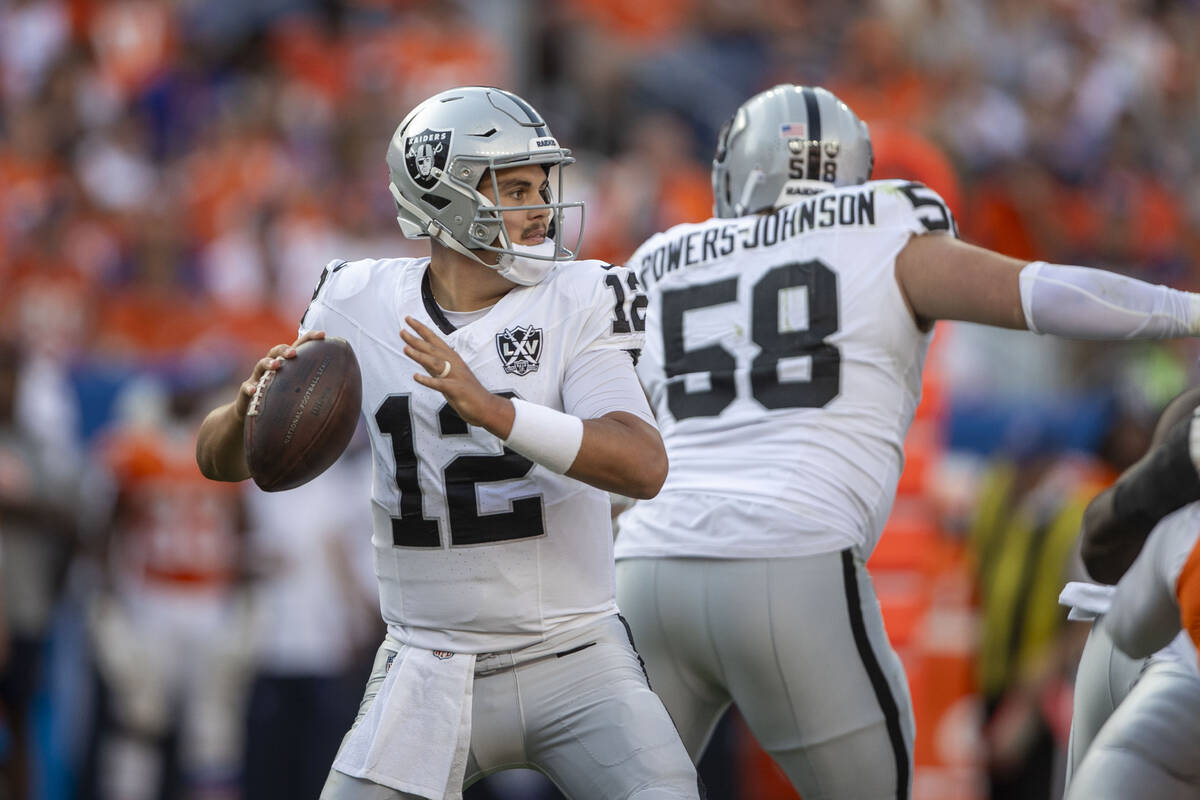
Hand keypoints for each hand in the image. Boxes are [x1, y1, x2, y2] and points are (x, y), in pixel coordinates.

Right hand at [233, 330, 325, 419]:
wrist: (252, 419)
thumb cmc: (281, 405)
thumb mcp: (299, 396)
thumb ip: (317, 392)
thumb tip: (348, 397)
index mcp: (287, 367)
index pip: (298, 347)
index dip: (309, 339)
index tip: (323, 335)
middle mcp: (272, 369)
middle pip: (277, 351)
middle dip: (285, 349)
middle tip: (294, 353)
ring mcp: (258, 379)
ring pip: (260, 365)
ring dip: (268, 363)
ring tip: (277, 366)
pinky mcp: (247, 393)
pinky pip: (246, 388)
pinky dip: (250, 388)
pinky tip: (254, 391)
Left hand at [401, 316, 512, 434]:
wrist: (485, 406)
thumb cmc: (466, 391)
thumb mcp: (447, 375)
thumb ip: (433, 365)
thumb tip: (418, 354)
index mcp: (452, 358)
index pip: (434, 340)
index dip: (422, 329)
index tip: (409, 319)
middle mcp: (454, 364)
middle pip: (433, 348)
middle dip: (416, 339)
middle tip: (402, 330)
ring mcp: (456, 376)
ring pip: (435, 363)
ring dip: (420, 355)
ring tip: (405, 349)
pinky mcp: (456, 389)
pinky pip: (440, 384)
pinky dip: (428, 380)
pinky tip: (416, 377)